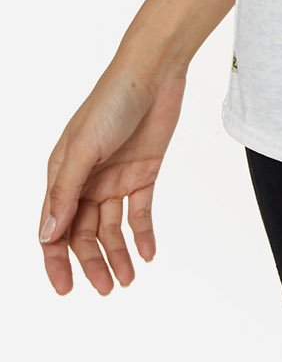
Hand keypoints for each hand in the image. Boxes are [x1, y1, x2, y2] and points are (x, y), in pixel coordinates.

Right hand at [39, 57, 187, 295]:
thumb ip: (66, 192)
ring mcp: (115, 177)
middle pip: (84, 233)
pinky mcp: (143, 172)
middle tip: (108, 288)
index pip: (54, 227)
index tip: (66, 288)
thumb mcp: (83, 148)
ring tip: (128, 278)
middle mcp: (86, 180)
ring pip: (111, 227)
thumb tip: (47, 235)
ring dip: (118, 254)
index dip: (56, 260)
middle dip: (92, 262)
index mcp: (62, 174)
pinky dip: (143, 233)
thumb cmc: (111, 101)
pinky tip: (148, 253)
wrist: (154, 72)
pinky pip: (140, 211)